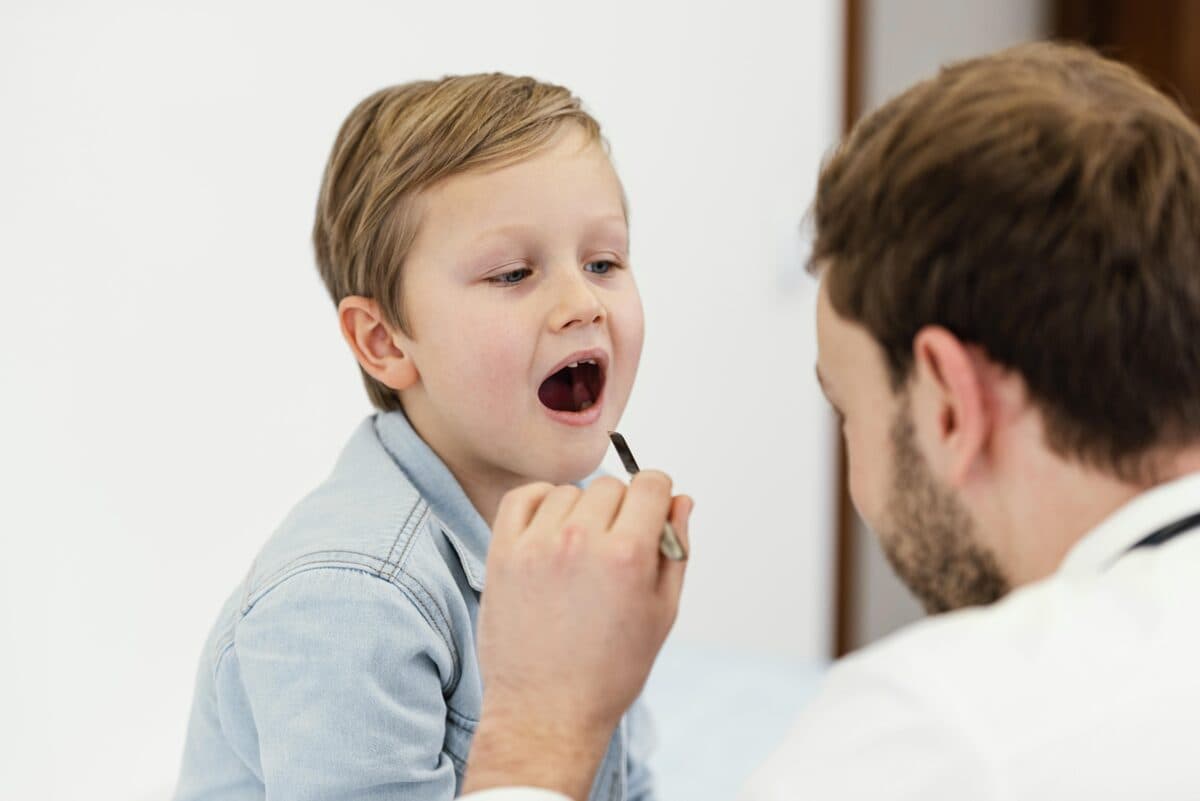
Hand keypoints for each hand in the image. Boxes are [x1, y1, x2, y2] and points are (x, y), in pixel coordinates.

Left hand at [464, 471, 692, 799]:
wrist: (545, 712)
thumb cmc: (610, 672)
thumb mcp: (661, 613)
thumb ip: (676, 549)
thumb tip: (680, 500)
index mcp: (627, 555)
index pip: (651, 483)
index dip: (659, 496)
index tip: (652, 515)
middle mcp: (580, 541)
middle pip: (612, 485)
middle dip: (623, 508)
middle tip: (617, 547)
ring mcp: (536, 546)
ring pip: (569, 491)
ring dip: (580, 509)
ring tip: (581, 550)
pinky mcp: (502, 554)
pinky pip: (522, 497)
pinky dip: (539, 502)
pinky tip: (550, 527)